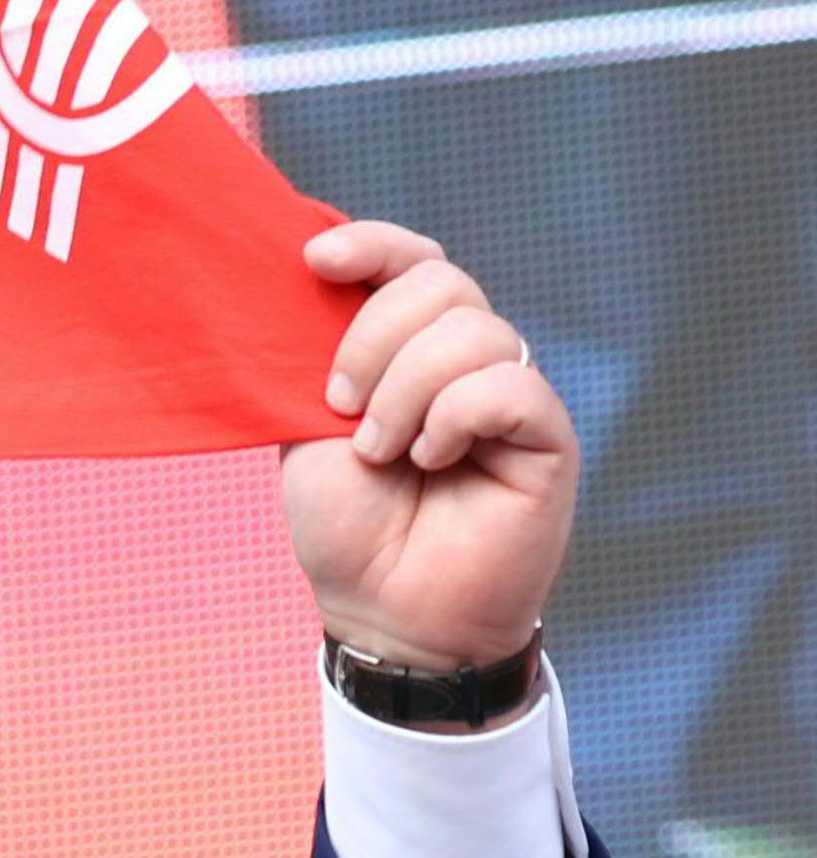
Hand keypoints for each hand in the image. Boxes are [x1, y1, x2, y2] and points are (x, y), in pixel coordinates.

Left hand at [282, 219, 576, 672]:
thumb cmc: (350, 530)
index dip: (370, 245)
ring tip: (384, 452)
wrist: (385, 612)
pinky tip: (434, 459)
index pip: (410, 261)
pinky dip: (455, 416)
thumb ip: (322, 359)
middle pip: (439, 282)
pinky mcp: (547, 434)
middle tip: (342, 409)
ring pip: (472, 330)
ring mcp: (509, 392)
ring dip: (406, 391)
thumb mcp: (309, 432)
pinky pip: (508, 385)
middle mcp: (466, 360)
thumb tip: (311, 280)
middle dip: (373, 338)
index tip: (314, 260)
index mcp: (408, 350)